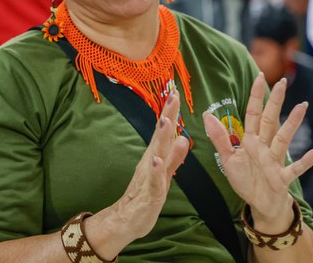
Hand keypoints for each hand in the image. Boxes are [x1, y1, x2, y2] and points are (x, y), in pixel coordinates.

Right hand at [86, 89, 189, 259]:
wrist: (128, 219)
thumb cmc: (147, 195)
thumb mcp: (165, 174)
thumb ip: (174, 158)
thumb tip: (184, 139)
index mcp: (156, 156)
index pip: (165, 131)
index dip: (171, 112)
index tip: (175, 93)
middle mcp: (151, 161)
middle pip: (161, 136)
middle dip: (168, 116)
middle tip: (173, 96)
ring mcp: (149, 175)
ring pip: (157, 153)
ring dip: (161, 137)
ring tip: (166, 120)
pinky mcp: (150, 192)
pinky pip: (153, 179)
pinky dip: (156, 169)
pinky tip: (157, 160)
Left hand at [204, 74, 312, 231]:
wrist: (260, 204)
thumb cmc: (245, 180)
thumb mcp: (228, 160)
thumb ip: (220, 138)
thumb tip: (207, 115)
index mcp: (250, 141)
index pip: (253, 113)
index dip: (256, 96)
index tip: (260, 76)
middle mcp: (264, 146)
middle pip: (270, 120)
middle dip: (276, 102)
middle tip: (284, 82)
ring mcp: (275, 161)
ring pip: (284, 139)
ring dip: (293, 124)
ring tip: (302, 106)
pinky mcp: (282, 177)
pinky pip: (296, 168)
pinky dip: (306, 161)